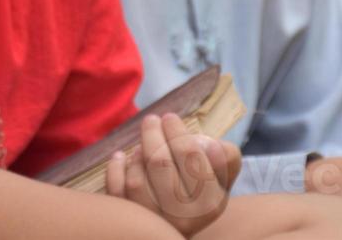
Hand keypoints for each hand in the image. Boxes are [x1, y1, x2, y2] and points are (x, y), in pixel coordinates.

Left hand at [106, 113, 241, 236]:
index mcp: (210, 203)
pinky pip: (117, 192)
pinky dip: (115, 170)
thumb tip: (208, 143)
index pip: (192, 156)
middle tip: (152, 120)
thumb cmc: (202, 191)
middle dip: (152, 134)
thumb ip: (226, 157)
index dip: (177, 131)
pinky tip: (120, 157)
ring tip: (141, 145)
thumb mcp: (223, 177)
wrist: (180, 225)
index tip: (170, 117)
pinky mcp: (132, 224)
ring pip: (136, 180)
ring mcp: (155, 223)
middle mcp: (184, 218)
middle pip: (160, 163)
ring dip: (136, 156)